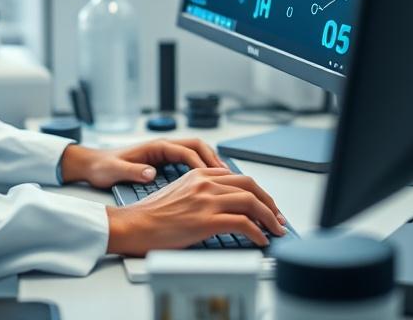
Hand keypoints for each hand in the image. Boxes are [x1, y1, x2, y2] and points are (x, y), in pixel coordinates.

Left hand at [60, 138, 226, 188]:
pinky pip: (189, 161)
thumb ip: (132, 172)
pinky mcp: (163, 160)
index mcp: (154, 147)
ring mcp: (164, 152)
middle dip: (214, 159)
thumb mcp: (115, 171)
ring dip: (211, 163)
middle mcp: (162, 146)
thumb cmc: (103, 167)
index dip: (202, 163)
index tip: (215, 176)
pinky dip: (203, 169)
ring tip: (227, 180)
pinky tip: (210, 184)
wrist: (93, 164)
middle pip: (197, 147)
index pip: (186, 150)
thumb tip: (149, 173)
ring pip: (196, 153)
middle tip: (229, 177)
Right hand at [105, 167, 287, 254]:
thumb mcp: (180, 191)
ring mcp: (207, 200)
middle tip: (277, 217)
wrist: (135, 224)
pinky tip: (261, 239)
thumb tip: (223, 203)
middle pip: (250, 185)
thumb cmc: (153, 215)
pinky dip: (257, 232)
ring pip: (251, 202)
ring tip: (276, 230)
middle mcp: (206, 183)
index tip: (266, 205)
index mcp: (199, 174)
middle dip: (269, 202)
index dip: (257, 192)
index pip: (239, 178)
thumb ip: (201, 190)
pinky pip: (243, 223)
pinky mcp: (207, 220)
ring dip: (269, 218)